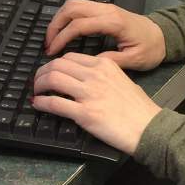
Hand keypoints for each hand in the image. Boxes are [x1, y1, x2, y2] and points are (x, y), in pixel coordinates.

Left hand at [32, 52, 161, 154]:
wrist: (148, 127)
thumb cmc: (139, 108)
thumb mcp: (122, 80)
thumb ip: (104, 76)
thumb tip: (84, 80)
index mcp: (104, 65)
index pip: (70, 57)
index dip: (55, 63)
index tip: (50, 71)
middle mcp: (95, 75)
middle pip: (57, 64)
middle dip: (42, 72)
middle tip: (37, 81)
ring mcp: (89, 93)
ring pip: (53, 79)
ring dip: (39, 85)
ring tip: (36, 91)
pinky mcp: (85, 113)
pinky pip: (55, 103)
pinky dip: (42, 102)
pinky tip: (38, 104)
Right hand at [45, 0, 165, 70]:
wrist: (163, 35)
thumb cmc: (151, 48)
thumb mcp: (135, 60)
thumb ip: (112, 61)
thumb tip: (88, 65)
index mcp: (113, 22)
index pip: (79, 25)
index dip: (62, 38)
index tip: (52, 52)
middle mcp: (107, 9)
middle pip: (72, 8)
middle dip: (55, 24)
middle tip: (47, 44)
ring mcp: (105, 6)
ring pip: (74, 3)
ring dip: (59, 18)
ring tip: (52, 38)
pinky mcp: (104, 9)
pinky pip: (80, 6)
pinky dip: (67, 16)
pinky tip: (64, 31)